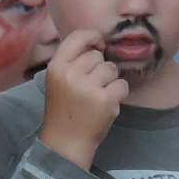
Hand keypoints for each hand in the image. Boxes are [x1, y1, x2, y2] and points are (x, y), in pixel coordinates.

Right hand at [40, 30, 127, 171]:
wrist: (66, 142)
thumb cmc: (64, 109)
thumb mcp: (58, 80)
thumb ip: (72, 61)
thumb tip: (97, 43)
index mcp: (56, 67)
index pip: (77, 37)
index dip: (92, 37)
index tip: (98, 44)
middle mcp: (71, 74)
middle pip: (97, 56)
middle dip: (99, 68)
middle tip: (91, 86)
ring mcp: (89, 87)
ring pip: (111, 69)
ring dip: (110, 81)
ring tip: (98, 95)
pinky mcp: (105, 100)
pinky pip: (122, 85)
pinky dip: (119, 93)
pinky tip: (107, 103)